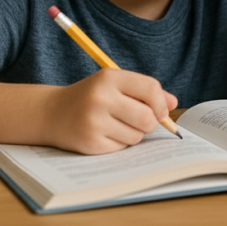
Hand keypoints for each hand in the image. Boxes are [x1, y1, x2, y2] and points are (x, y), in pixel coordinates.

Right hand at [44, 69, 177, 154]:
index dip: (161, 102)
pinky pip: (122, 147)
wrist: (52, 113)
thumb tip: (174, 103)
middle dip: (151, 123)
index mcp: (109, 78)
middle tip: (143, 122)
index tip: (160, 110)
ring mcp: (94, 121)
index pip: (150, 88)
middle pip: (147, 117)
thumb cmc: (91, 97)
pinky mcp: (90, 142)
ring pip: (137, 135)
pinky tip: (106, 134)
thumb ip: (145, 91)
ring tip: (119, 125)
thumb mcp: (115, 85)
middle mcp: (100, 98)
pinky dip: (120, 143)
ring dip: (135, 134)